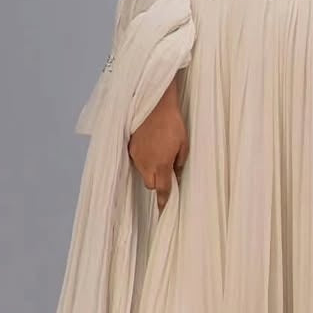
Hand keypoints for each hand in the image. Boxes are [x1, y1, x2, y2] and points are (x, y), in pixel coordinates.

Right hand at [127, 80, 188, 211]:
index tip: (163, 210)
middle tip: (166, 169)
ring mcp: (135, 155)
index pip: (161, 190)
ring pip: (142, 172)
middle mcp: (146, 163)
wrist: (153, 103)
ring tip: (158, 152)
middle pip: (150, 184)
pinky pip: (136, 160)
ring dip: (150, 169)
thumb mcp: (184, 143)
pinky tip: (150, 145)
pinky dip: (143, 158)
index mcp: (161, 164)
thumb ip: (180, 162)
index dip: (162, 202)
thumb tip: (177, 174)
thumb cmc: (172, 122)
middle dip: (157, 181)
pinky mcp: (129, 147)